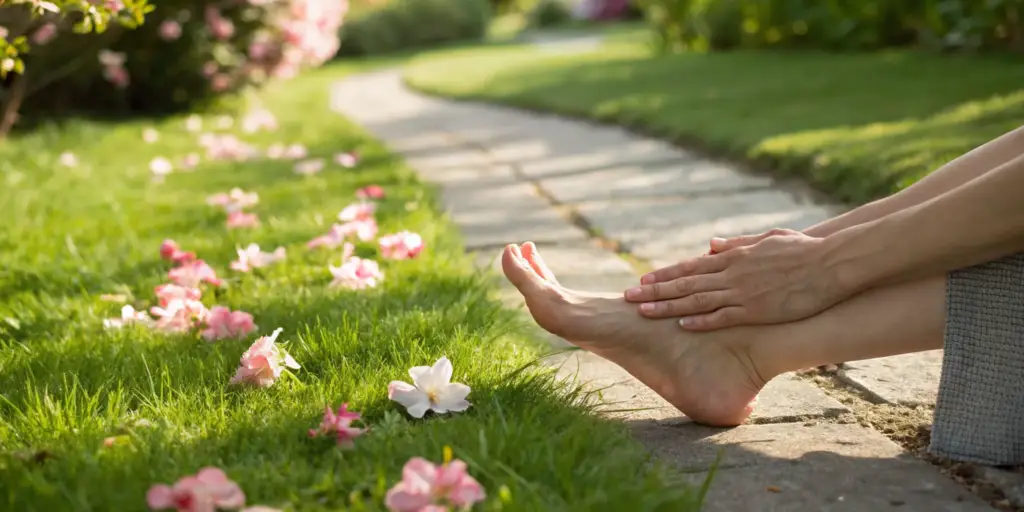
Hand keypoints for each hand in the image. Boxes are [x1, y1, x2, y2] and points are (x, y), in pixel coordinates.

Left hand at [623, 229, 846, 330]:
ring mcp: (743, 291)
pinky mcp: (757, 308)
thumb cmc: (803, 249)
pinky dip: (701, 320)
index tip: (643, 279)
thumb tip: (711, 244)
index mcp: (734, 257)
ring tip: (643, 310)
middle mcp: (732, 272)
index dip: (666, 274)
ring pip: (696, 299)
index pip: (691, 266)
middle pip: (685, 282)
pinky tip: (681, 324)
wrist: (832, 261)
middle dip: (654, 290)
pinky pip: (723, 316)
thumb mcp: (766, 239)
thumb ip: (736, 244)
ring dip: (668, 305)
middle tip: (628, 296)